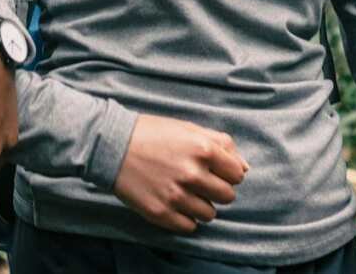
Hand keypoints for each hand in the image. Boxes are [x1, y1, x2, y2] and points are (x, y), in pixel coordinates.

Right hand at [112, 114, 246, 233]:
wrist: (111, 145)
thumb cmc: (151, 134)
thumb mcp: (188, 128)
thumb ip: (221, 144)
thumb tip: (245, 168)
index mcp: (203, 149)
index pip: (237, 175)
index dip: (226, 173)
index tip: (213, 170)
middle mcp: (192, 174)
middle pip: (227, 197)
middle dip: (216, 190)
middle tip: (198, 182)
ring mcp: (176, 196)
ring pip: (209, 214)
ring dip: (201, 205)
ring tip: (183, 192)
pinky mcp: (161, 213)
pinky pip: (190, 227)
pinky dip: (185, 219)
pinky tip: (173, 203)